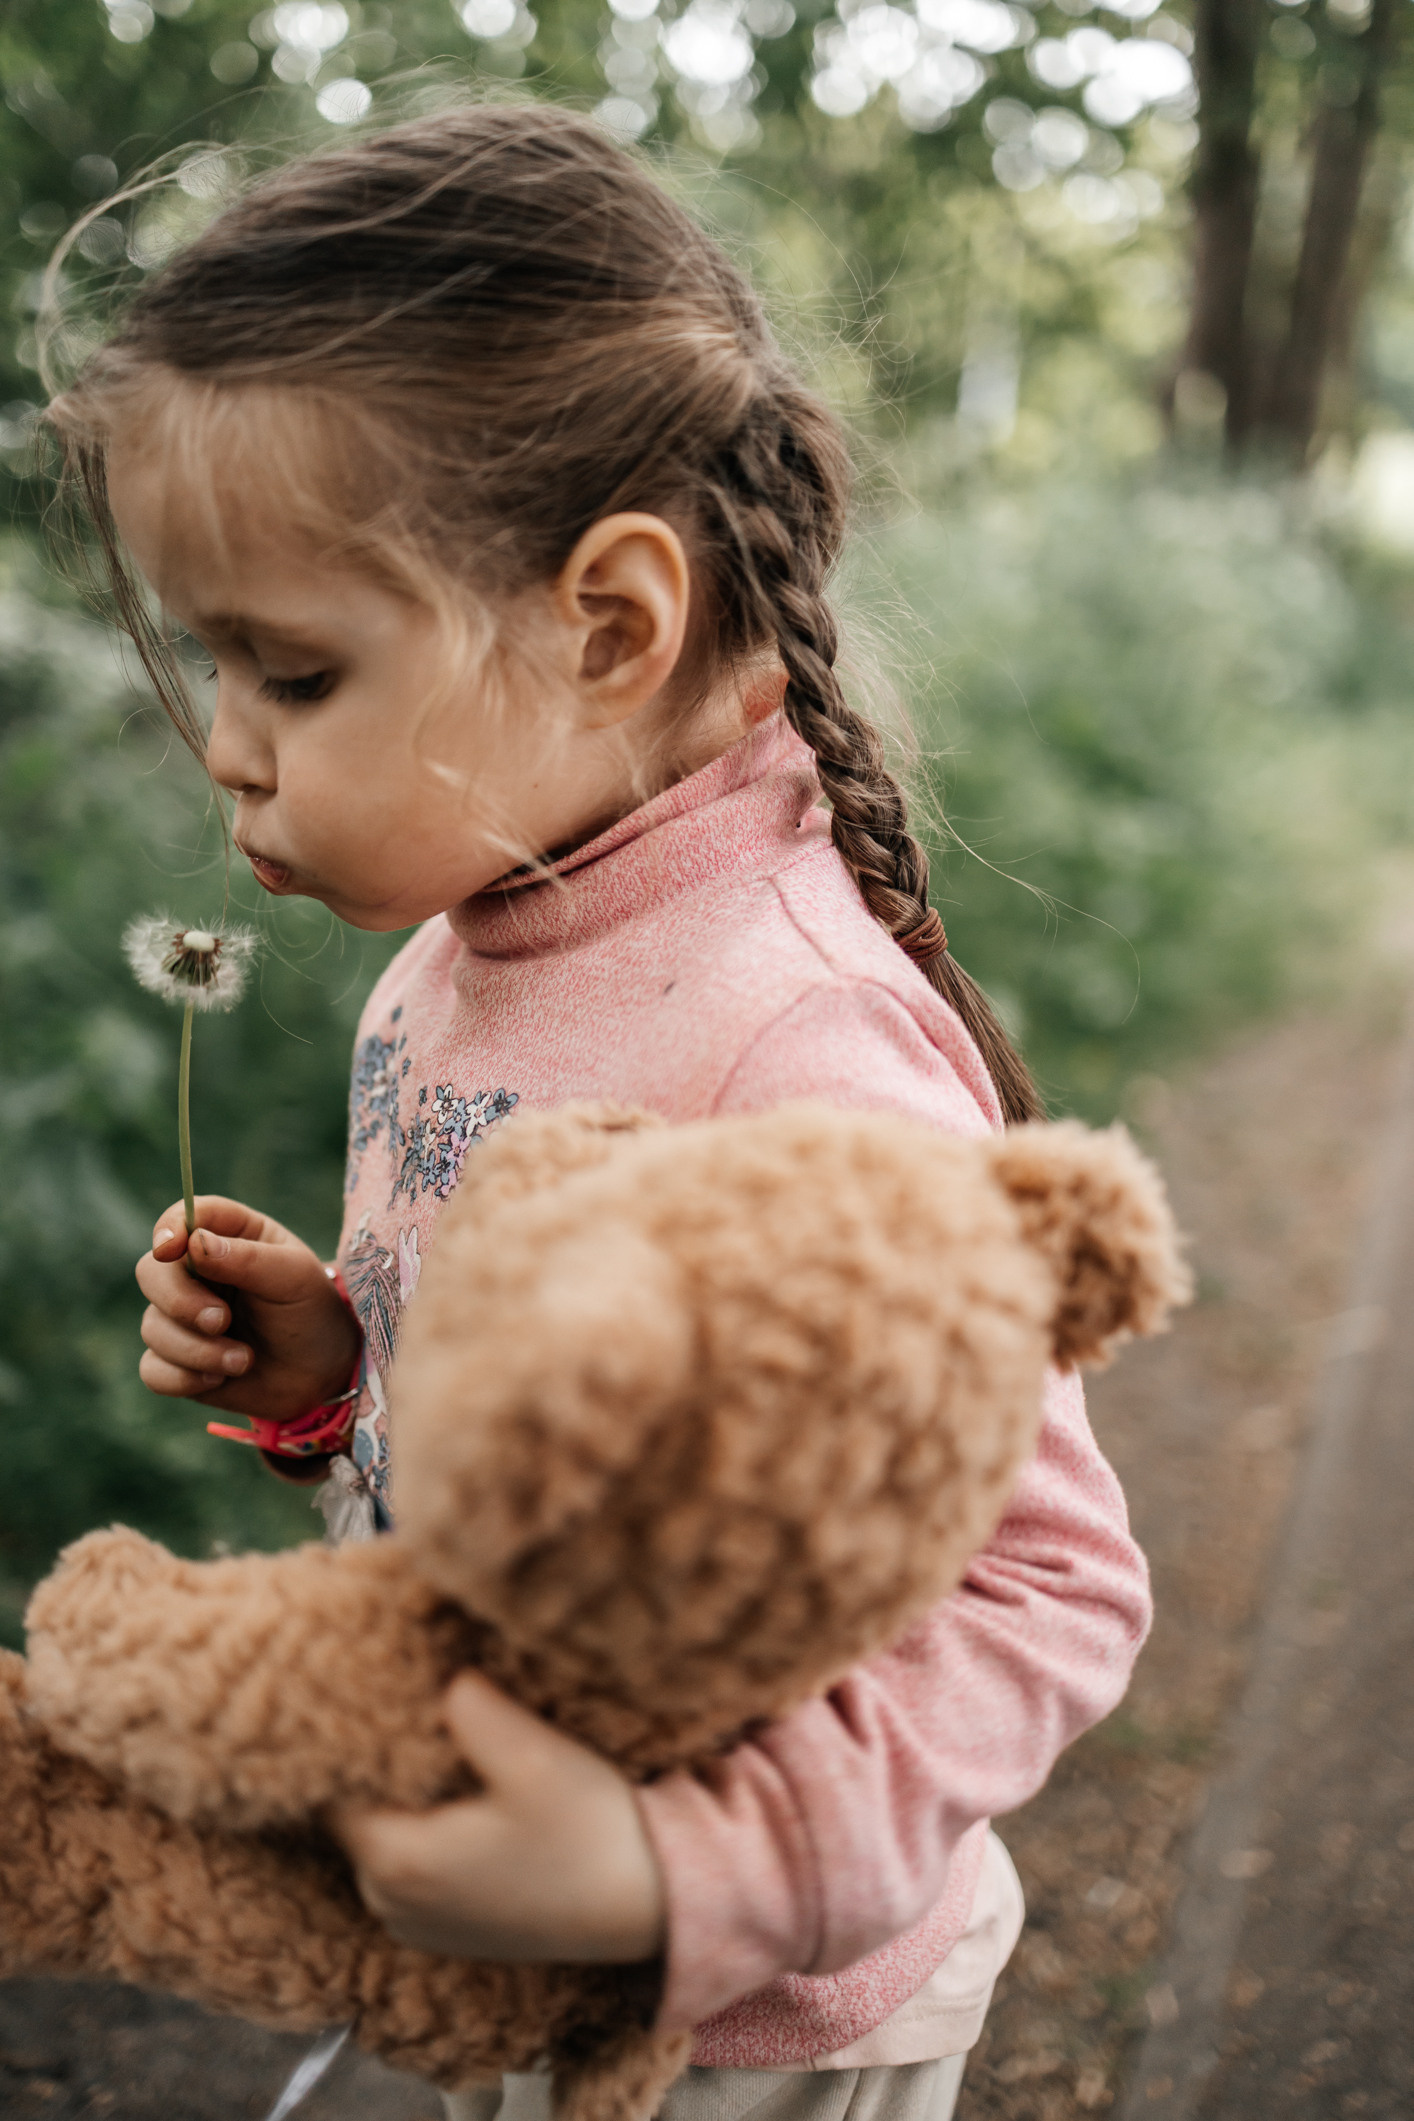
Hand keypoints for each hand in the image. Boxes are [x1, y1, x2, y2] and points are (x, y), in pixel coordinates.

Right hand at [135, 1195, 361, 1421]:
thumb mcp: (294, 1279)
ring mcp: (182, 1317)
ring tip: (243, 1360)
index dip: (169, 1228)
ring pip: (152, 1327)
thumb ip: (248, 1259)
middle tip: (222, 1321)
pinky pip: (153, 1369)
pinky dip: (183, 1378)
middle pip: (151, 1273)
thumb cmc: (310, 1313)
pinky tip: (220, 1379)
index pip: (184, 1217)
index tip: (168, 1249)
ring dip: (197, 1350)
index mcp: (229, 1236)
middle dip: (180, 1301)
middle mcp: (196, 1273)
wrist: (321, 1374)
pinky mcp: (177, 1360)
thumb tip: (195, 1243)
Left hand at [334, 1672, 665, 1963]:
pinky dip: (424, 1824)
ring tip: (442, 1741)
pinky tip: (465, 1791)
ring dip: (403, 1792)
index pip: (330, 1786)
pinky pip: (410, 1861)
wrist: (649, 1904)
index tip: (369, 1687)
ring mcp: (416, 1922)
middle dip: (378, 1760)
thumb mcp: (532, 1754)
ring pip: (381, 1834)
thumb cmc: (590, 1834)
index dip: (346, 1734)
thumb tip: (438, 1676)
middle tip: (410, 1701)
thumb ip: (471, 1706)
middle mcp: (389, 1903)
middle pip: (353, 1811)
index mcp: (395, 1861)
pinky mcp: (447, 1927)